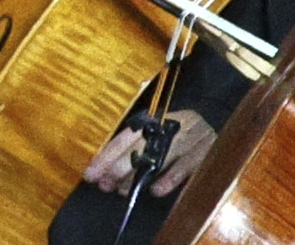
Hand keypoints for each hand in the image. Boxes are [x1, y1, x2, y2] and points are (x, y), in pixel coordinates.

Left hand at [90, 111, 214, 195]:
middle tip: (104, 185)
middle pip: (139, 148)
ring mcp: (189, 139)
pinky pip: (186, 167)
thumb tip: (109, 172)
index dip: (105, 157)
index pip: (124, 139)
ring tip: (123, 190)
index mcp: (153, 121)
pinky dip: (170, 179)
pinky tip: (156, 191)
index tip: (90, 174)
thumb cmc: (180, 131)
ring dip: (139, 176)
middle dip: (118, 168)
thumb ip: (136, 147)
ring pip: (159, 158)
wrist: (220, 118)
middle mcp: (169, 127)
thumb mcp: (157, 132)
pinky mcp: (207, 152)